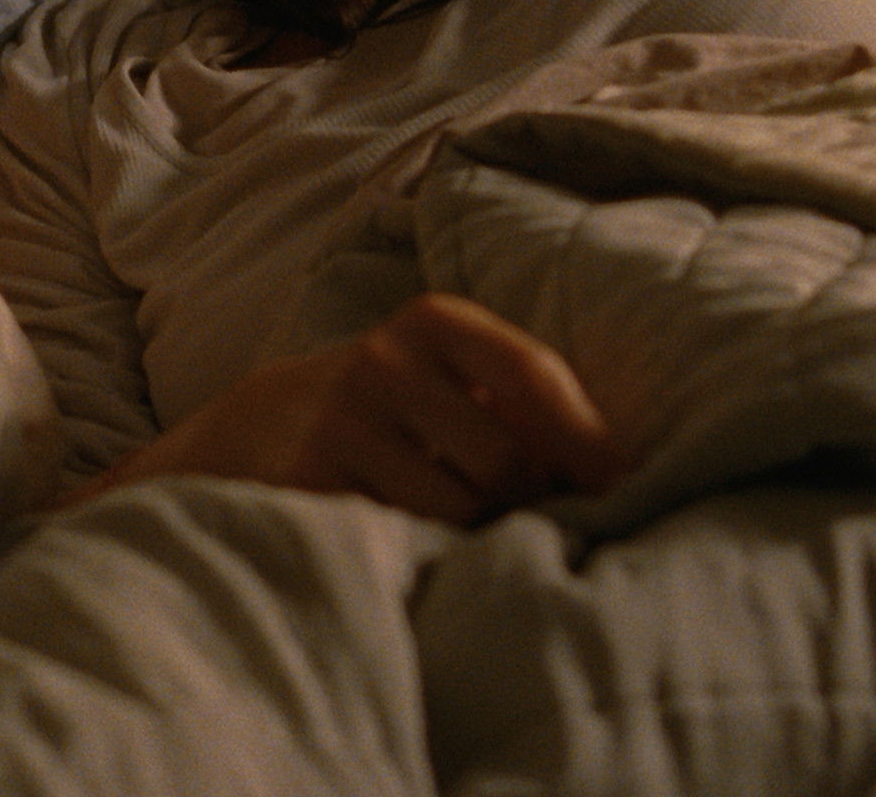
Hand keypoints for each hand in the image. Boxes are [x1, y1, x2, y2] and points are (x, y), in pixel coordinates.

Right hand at [66, 293, 631, 523]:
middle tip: (520, 518)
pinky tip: (410, 541)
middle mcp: (384, 360)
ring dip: (478, 536)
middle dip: (528, 502)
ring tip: (459, 529)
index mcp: (433, 322)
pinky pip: (403, 537)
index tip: (624, 489)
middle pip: (508, 461)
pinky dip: (424, 552)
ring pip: (460, 511)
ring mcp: (339, 421)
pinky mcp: (306, 483)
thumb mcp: (446, 374)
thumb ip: (521, 399)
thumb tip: (624, 468)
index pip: (534, 374)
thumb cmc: (389, 409)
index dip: (590, 442)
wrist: (251, 429)